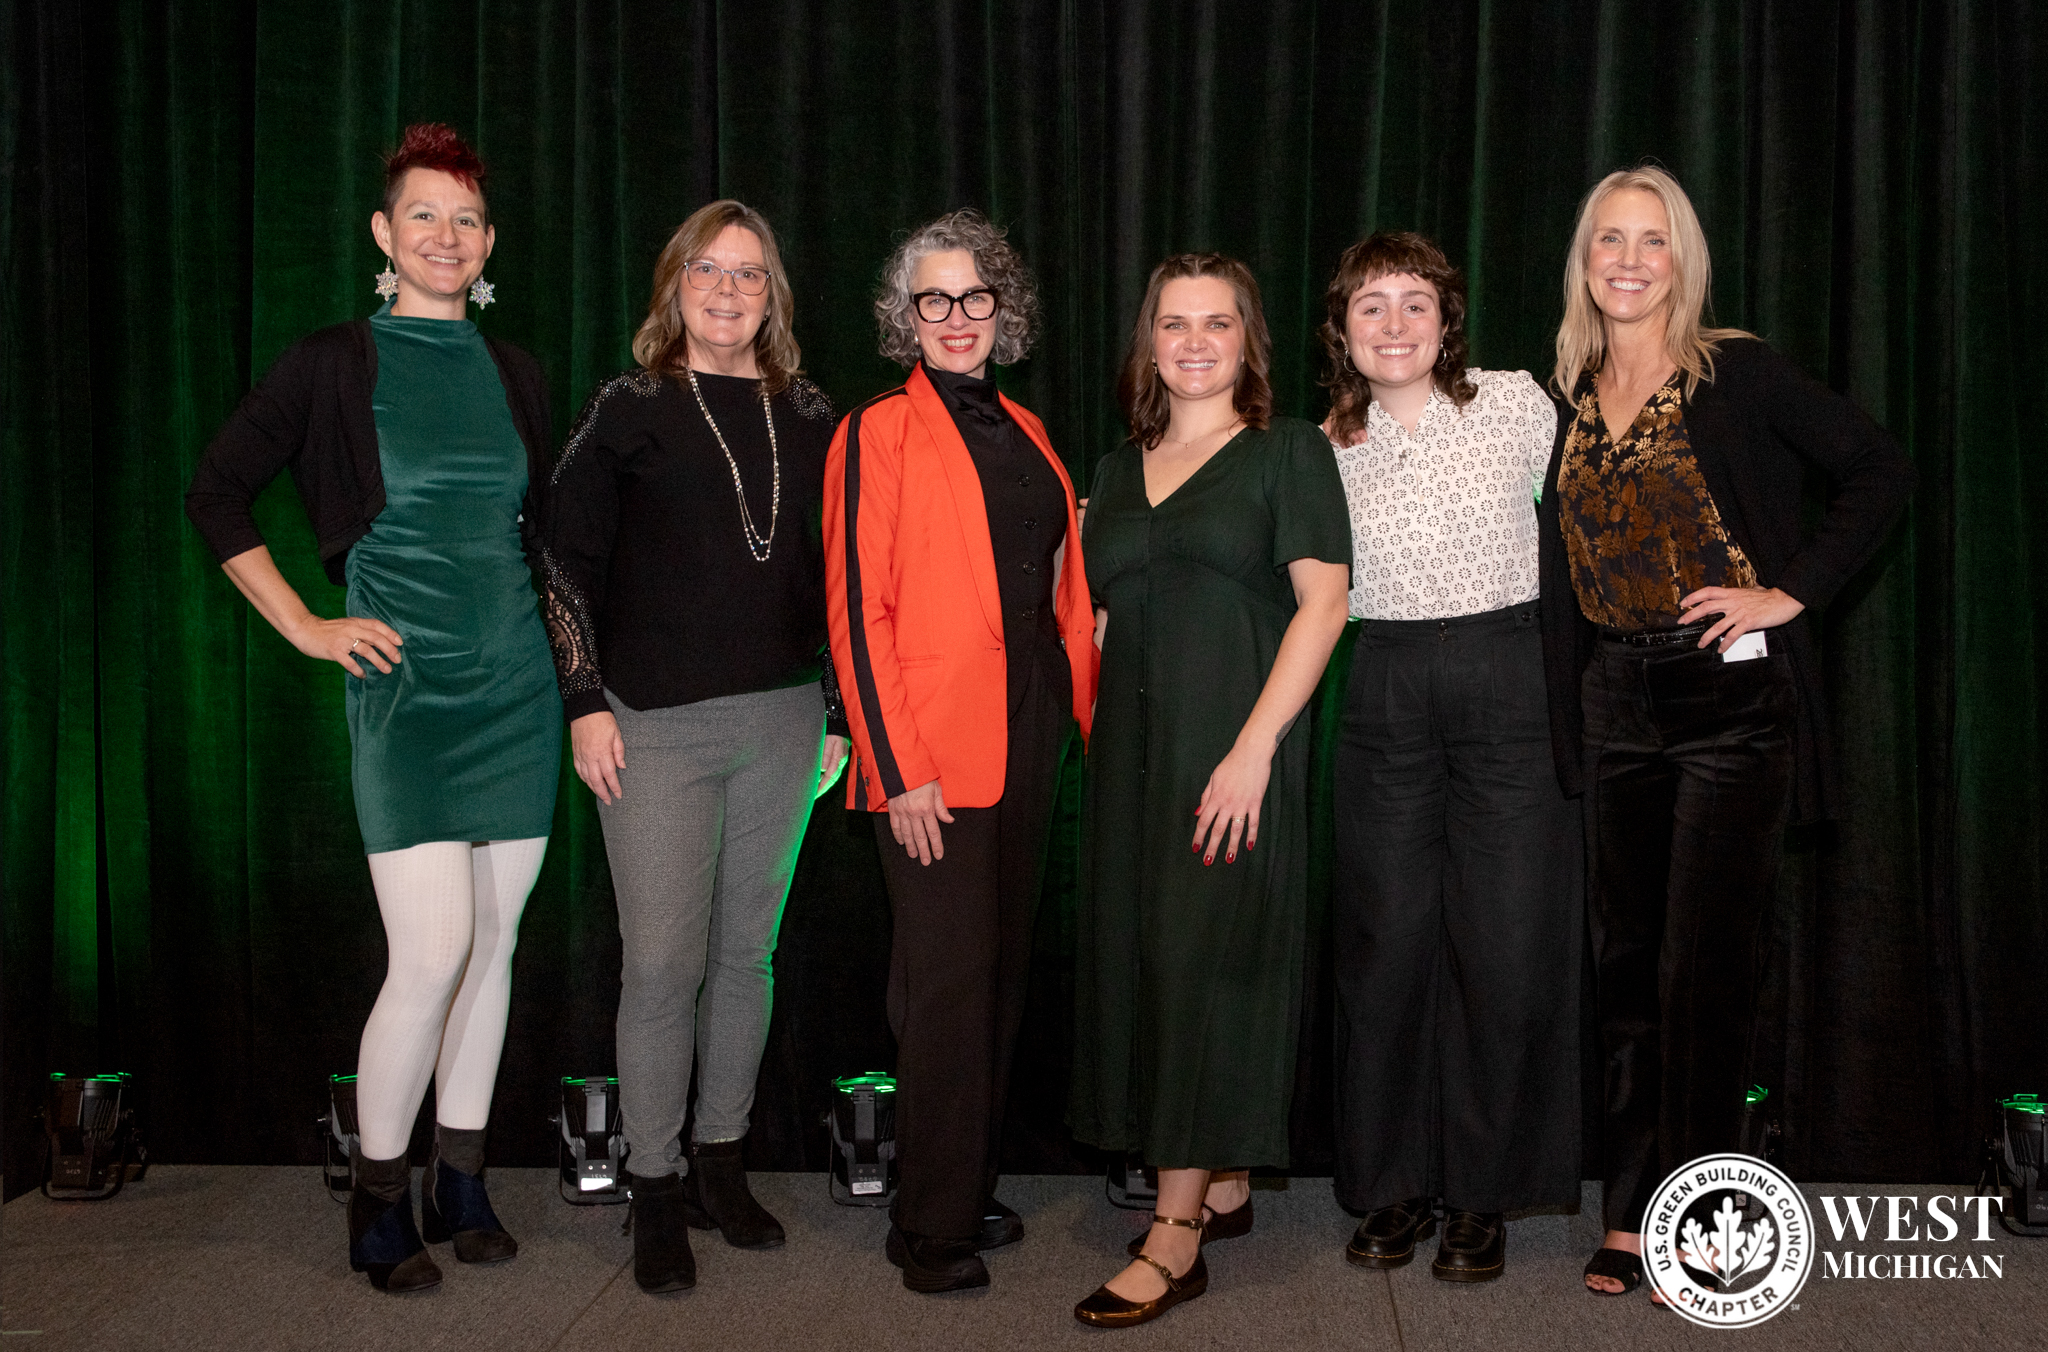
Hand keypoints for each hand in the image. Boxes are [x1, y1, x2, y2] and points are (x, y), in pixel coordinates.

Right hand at [288, 614, 402, 677]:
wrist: (305, 629)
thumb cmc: (327, 630)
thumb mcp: (346, 625)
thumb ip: (360, 631)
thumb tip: (379, 642)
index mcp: (355, 622)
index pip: (377, 625)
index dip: (390, 633)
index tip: (400, 643)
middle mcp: (351, 629)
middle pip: (376, 638)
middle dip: (390, 649)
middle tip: (397, 659)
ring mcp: (342, 640)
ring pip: (366, 650)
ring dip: (379, 661)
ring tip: (387, 669)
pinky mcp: (334, 651)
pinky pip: (350, 663)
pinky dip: (358, 670)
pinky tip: (363, 675)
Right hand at [570, 711, 625, 804]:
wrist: (584, 709)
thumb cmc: (603, 720)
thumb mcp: (616, 733)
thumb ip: (619, 751)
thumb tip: (622, 766)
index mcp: (602, 752)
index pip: (609, 774)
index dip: (614, 786)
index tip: (618, 795)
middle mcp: (590, 756)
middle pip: (596, 780)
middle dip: (602, 793)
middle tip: (609, 801)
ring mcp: (581, 755)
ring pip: (586, 777)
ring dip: (593, 788)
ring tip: (600, 795)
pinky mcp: (575, 753)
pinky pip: (578, 770)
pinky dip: (583, 779)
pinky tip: (588, 782)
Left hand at [816, 735, 850, 799]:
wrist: (838, 725)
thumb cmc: (832, 732)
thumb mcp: (828, 742)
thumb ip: (825, 755)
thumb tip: (823, 770)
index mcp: (838, 759)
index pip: (829, 776)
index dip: (822, 786)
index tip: (815, 793)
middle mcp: (840, 762)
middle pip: (832, 779)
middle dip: (823, 789)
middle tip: (814, 797)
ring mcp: (840, 761)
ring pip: (832, 777)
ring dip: (824, 785)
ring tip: (815, 792)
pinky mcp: (838, 758)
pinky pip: (832, 772)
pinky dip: (826, 778)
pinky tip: (820, 780)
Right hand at [887, 778, 952, 865]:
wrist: (902, 767)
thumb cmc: (921, 777)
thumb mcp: (936, 789)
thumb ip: (941, 807)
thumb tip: (949, 820)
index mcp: (927, 809)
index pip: (933, 832)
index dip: (936, 845)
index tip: (938, 855)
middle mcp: (914, 813)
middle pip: (920, 837)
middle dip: (924, 851)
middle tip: (926, 862)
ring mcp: (902, 812)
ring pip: (907, 834)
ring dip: (911, 846)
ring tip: (914, 855)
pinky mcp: (892, 809)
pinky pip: (895, 826)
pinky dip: (898, 835)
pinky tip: (901, 842)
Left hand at [1192, 742, 1271, 864]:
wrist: (1251, 753)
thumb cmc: (1230, 764)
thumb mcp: (1213, 778)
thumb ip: (1205, 796)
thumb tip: (1198, 813)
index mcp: (1215, 798)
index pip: (1204, 822)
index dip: (1198, 836)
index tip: (1195, 848)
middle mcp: (1227, 804)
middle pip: (1218, 830)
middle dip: (1212, 847)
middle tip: (1207, 862)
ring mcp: (1242, 805)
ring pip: (1236, 830)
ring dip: (1232, 846)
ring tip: (1229, 859)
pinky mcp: (1256, 803)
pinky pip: (1254, 823)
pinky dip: (1252, 835)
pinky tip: (1250, 846)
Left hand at [1678, 586, 1804, 651]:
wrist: (1784, 600)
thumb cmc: (1769, 596)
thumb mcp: (1751, 590)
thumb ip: (1742, 592)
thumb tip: (1741, 592)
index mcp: (1732, 593)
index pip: (1708, 592)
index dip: (1694, 596)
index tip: (1684, 603)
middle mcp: (1733, 602)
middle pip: (1706, 607)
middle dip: (1692, 615)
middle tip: (1682, 622)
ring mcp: (1740, 612)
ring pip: (1717, 625)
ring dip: (1707, 636)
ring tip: (1700, 643)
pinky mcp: (1748, 622)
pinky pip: (1733, 635)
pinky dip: (1725, 643)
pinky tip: (1721, 649)